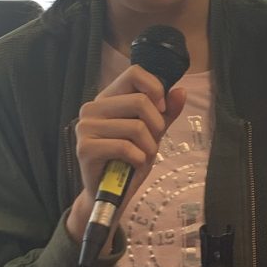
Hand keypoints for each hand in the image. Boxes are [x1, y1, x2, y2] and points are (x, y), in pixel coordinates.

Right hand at [67, 65, 185, 243]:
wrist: (111, 193)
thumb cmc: (130, 159)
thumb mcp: (153, 133)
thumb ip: (166, 112)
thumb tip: (180, 91)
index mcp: (107, 98)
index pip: (134, 73)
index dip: (155, 89)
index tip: (161, 111)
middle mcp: (92, 108)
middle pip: (140, 101)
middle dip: (156, 126)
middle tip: (151, 143)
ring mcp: (85, 128)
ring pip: (136, 127)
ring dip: (149, 147)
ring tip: (141, 156)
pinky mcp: (85, 148)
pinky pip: (125, 147)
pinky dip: (138, 159)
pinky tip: (132, 164)